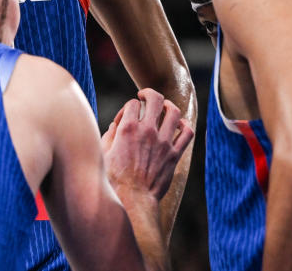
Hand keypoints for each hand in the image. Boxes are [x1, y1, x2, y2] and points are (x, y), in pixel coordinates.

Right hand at [101, 88, 194, 202]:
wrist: (133, 199)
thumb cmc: (114, 179)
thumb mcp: (103, 153)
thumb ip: (110, 135)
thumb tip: (116, 125)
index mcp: (128, 128)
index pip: (132, 103)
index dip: (128, 107)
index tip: (126, 117)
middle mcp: (147, 131)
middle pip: (155, 99)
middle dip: (150, 93)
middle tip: (145, 95)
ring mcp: (163, 142)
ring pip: (174, 112)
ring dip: (169, 105)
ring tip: (165, 106)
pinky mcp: (174, 154)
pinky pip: (187, 133)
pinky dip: (185, 125)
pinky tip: (179, 125)